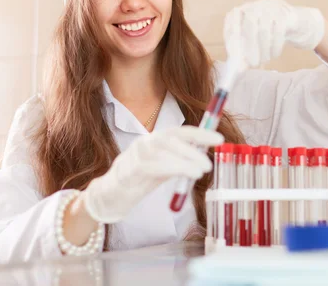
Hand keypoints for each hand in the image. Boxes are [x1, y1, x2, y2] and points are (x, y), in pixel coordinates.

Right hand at [82, 126, 222, 222]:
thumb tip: (203, 155)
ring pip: (163, 150)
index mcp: (155, 140)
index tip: (218, 139)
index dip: (200, 133)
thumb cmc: (138, 180)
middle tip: (208, 162)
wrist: (109, 196)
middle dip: (193, 147)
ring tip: (201, 170)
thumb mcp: (163, 168)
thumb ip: (179, 160)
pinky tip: (186, 174)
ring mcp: (135, 156)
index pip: (179, 131)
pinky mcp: (128, 171)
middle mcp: (145, 143)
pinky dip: (172, 168)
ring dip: (185, 159)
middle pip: (171, 138)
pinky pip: (152, 166)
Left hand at [223, 0, 324, 66]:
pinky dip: (276, 46)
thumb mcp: (254, 42)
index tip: (234, 55)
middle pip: (249, 24)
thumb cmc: (267, 34)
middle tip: (253, 64)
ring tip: (265, 61)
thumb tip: (240, 69)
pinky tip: (275, 54)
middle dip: (251, 46)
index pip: (231, 21)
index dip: (231, 37)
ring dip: (264, 49)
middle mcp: (254, 6)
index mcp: (242, 11)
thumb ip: (245, 54)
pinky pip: (278, 31)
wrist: (291, 23)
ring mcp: (270, 7)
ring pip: (264, 29)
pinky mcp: (284, 14)